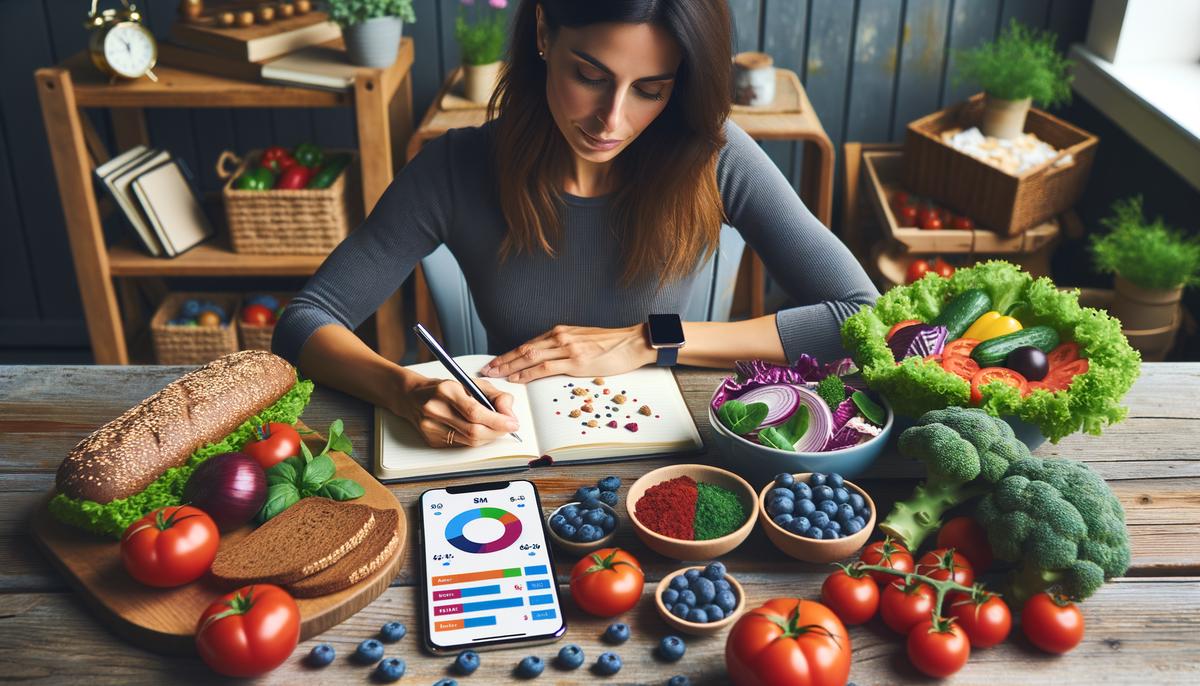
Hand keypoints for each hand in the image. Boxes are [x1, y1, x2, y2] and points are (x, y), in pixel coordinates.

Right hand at [395, 373, 518, 447]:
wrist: (411, 396)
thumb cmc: (443, 388)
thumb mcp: (471, 383)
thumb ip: (495, 396)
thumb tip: (509, 413)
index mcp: (446, 390)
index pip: (476, 412)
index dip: (498, 420)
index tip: (512, 422)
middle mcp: (436, 409)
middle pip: (473, 431)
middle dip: (497, 431)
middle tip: (508, 427)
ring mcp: (431, 427)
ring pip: (469, 441)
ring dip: (488, 437)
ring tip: (496, 428)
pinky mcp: (431, 440)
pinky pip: (461, 445)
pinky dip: (475, 440)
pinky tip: (478, 431)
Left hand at [481, 324, 654, 382]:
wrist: (633, 342)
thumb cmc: (611, 344)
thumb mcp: (582, 341)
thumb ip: (564, 347)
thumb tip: (548, 359)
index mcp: (560, 332)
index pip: (528, 343)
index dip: (509, 354)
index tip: (495, 362)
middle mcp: (560, 337)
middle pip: (523, 349)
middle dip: (502, 361)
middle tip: (486, 370)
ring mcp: (567, 348)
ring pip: (530, 357)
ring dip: (509, 367)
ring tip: (495, 375)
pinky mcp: (576, 361)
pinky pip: (545, 367)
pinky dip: (528, 373)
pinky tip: (517, 378)